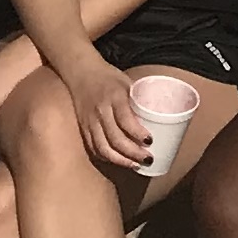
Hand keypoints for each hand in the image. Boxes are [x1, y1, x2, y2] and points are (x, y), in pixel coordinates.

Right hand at [68, 56, 154, 170]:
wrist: (81, 72)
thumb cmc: (109, 77)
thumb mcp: (126, 82)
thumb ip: (136, 100)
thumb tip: (156, 117)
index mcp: (113, 97)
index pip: (125, 119)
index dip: (137, 133)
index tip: (150, 141)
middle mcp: (100, 111)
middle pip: (115, 139)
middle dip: (133, 153)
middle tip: (147, 159)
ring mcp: (89, 122)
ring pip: (103, 148)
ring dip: (120, 160)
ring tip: (135, 165)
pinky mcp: (83, 128)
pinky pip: (93, 148)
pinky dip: (106, 158)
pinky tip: (118, 161)